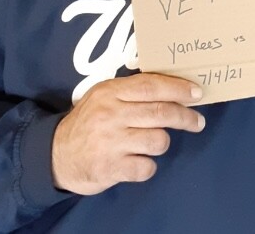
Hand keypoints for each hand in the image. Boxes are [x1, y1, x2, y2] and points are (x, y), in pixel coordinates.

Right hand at [52, 73, 204, 194]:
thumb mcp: (105, 95)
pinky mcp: (110, 168)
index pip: (152, 85)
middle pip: (161, 112)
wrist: (56, 155)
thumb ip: (133, 90)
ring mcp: (111, 142)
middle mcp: (111, 114)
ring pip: (158, 140)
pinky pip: (146, 167)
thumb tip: (175, 86)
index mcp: (112, 92)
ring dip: (163, 142)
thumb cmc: (90, 121)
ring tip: (155, 142)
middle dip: (185, 117)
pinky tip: (140, 161)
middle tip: (198, 121)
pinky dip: (148, 166)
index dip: (178, 88)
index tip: (197, 93)